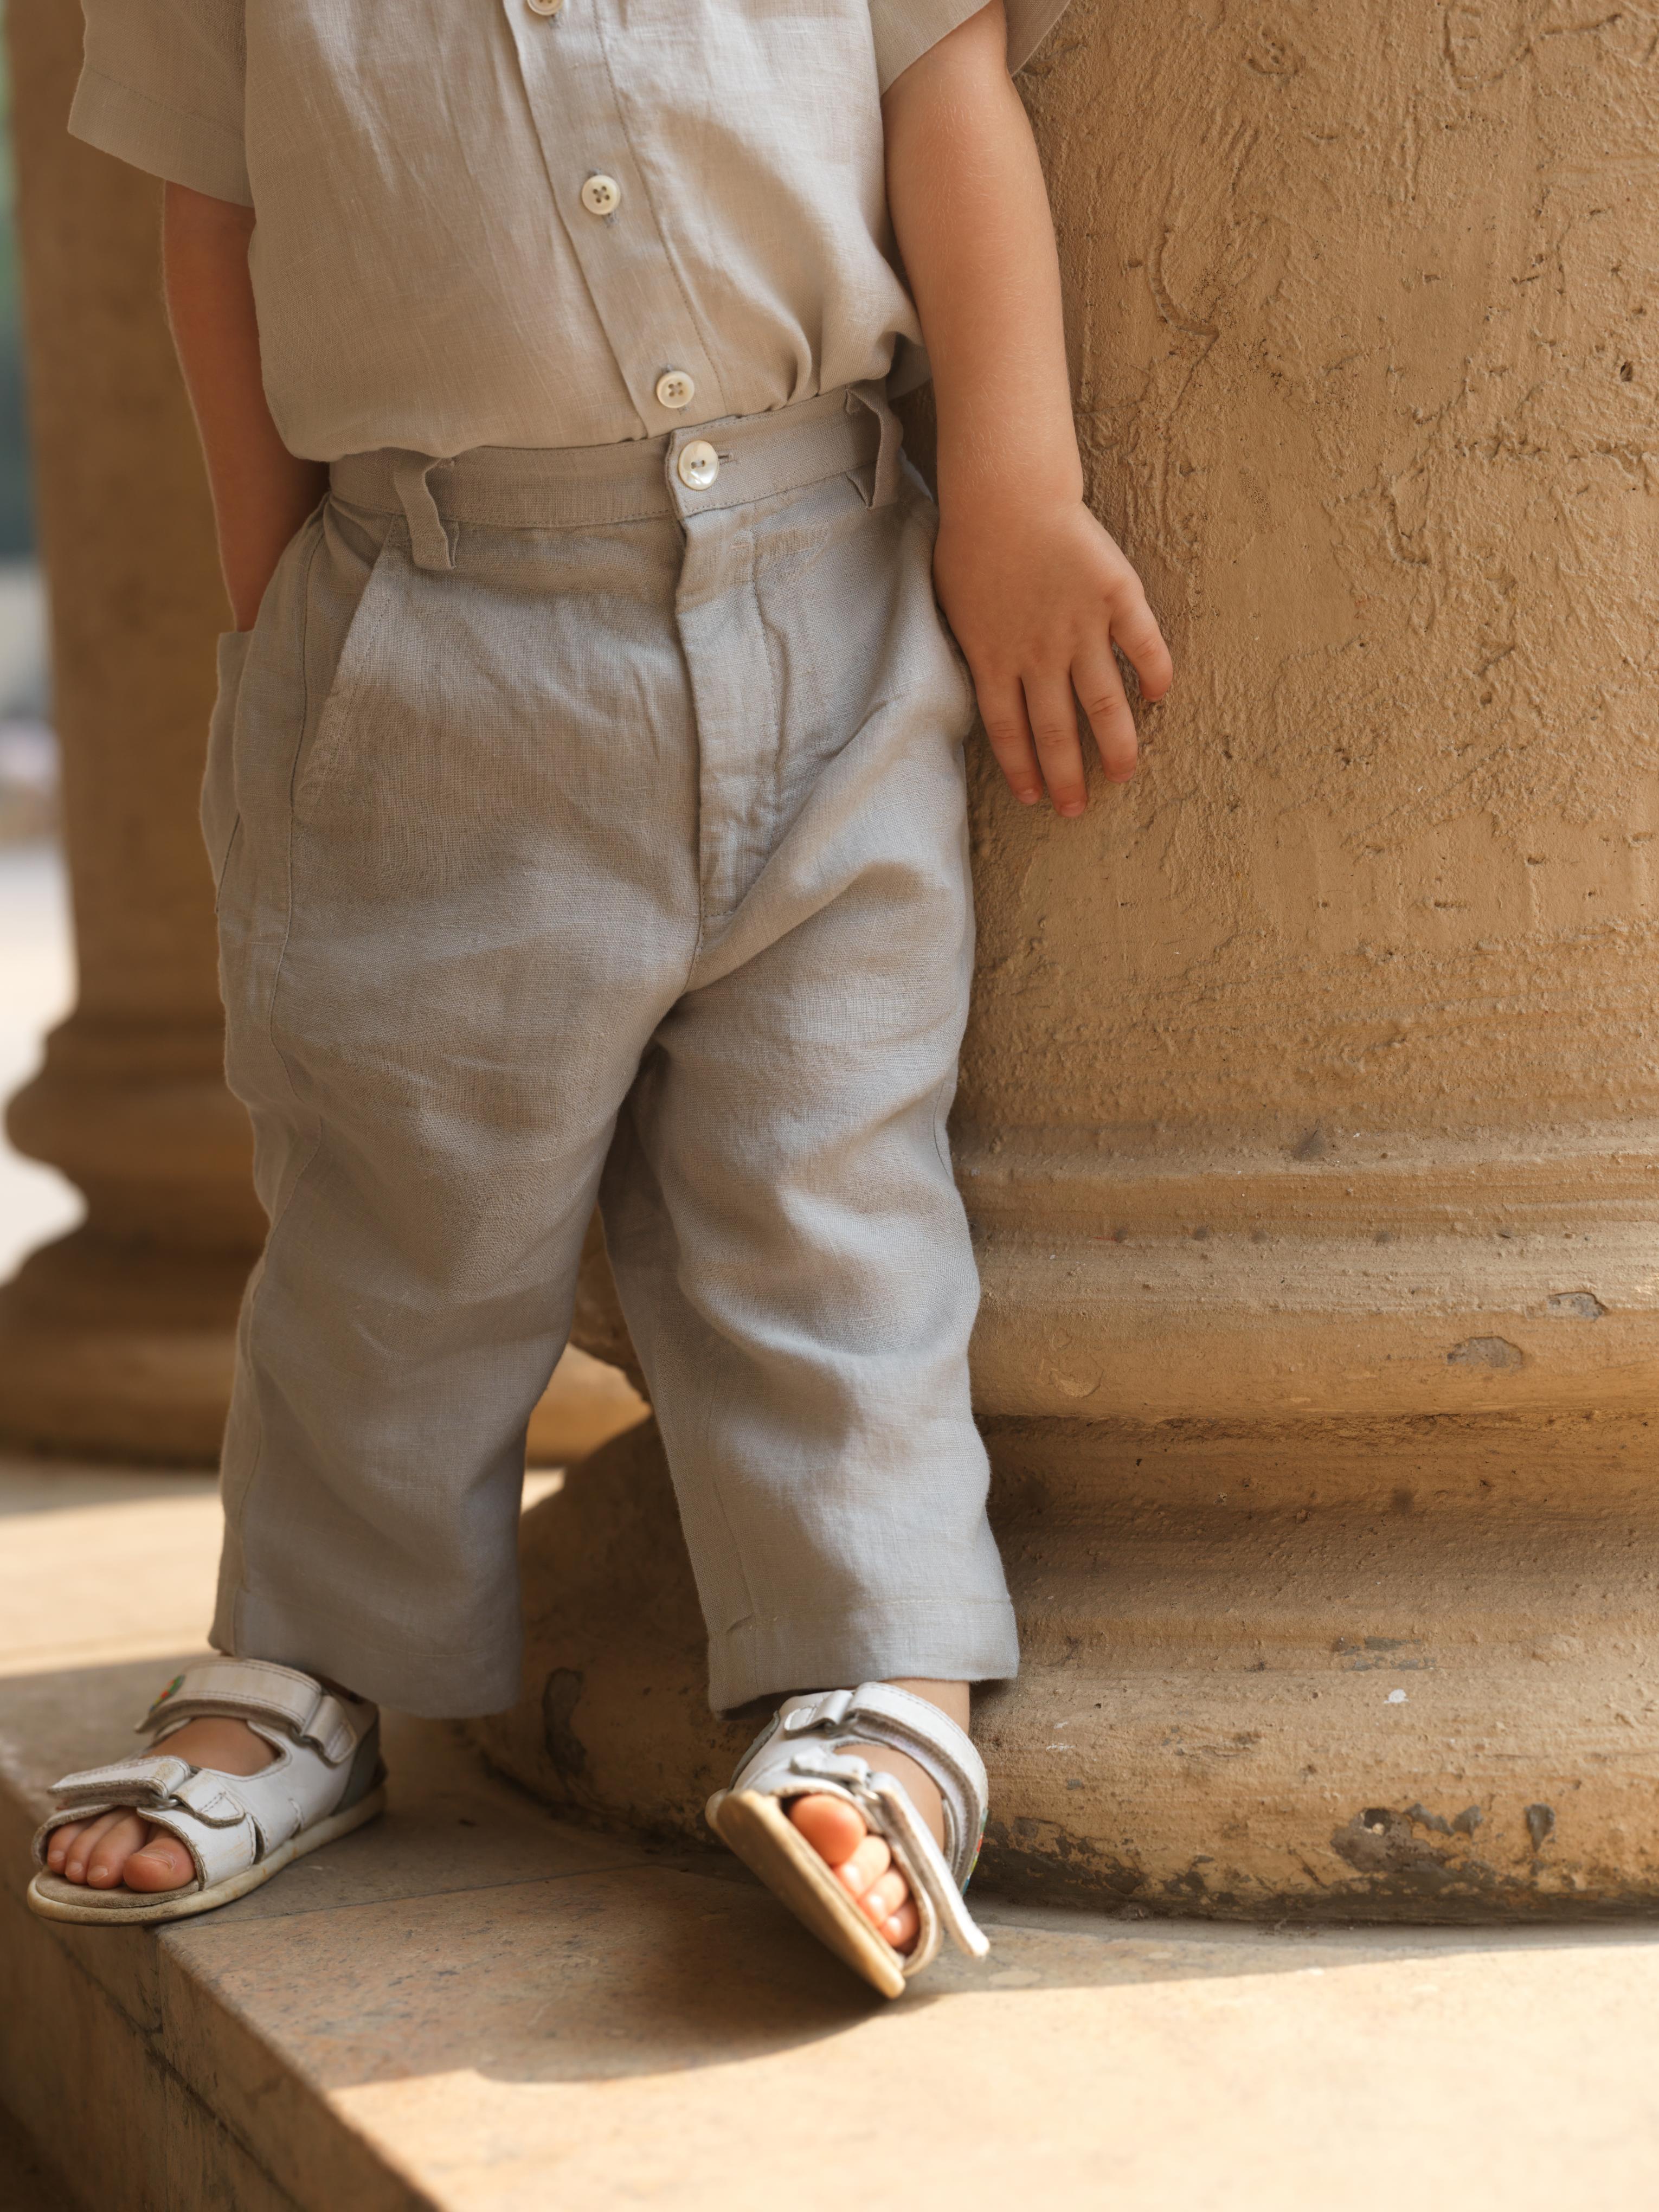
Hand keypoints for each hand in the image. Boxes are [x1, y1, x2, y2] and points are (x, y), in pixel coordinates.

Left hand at [933, 494, 1171, 814]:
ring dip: (1115, 743)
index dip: (1022, 767)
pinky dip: (1154, 671)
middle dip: (1066, 775)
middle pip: (1055, 729)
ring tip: (1124, 772)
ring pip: (1102, 701)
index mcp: (994, 658)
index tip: (1034, 797)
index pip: (1008, 730)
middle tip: (1075, 809)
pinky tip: (1161, 695)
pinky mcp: (1114, 596)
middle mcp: (1038, 654)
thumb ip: (970, 646)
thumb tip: (973, 676)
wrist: (1005, 493)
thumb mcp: (951, 604)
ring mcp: (1079, 627)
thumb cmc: (971, 542)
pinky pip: (1141, 643)